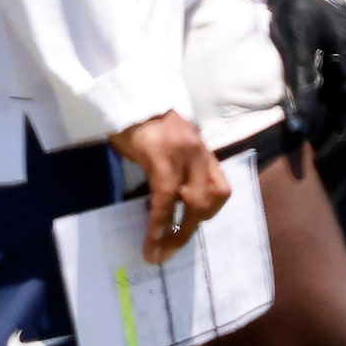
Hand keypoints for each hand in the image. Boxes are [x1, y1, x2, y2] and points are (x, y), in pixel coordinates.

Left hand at [110, 110, 229, 262]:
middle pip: (196, 202)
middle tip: (165, 251)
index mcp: (160, 152)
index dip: (160, 227)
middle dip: (181, 232)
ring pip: (217, 195)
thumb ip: (144, 181)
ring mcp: (202, 152)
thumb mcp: (125, 151)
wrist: (141, 94)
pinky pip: (220, 182)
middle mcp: (187, 154)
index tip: (153, 250)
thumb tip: (156, 214)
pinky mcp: (209, 151)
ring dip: (202, 217)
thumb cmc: (125, 124)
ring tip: (184, 231)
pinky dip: (212, 201)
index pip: (165, 198)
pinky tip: (198, 212)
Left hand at [265, 0, 345, 184]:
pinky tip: (315, 156)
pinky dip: (333, 140)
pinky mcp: (341, 79)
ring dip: (340, 158)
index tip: (322, 181)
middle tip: (323, 199)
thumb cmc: (299, 8)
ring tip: (322, 189)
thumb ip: (300, 82)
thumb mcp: (295, 41)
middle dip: (343, 168)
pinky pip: (342, 118)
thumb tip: (298, 126)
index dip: (339, 156)